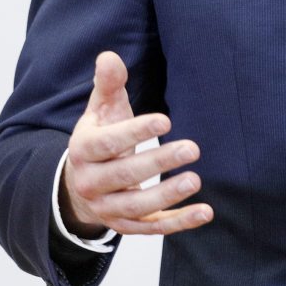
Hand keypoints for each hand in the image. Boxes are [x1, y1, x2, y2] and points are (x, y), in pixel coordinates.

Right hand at [59, 51, 213, 236]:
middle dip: (158, 163)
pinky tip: (205, 212)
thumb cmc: (100, 137)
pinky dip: (178, 223)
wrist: (80, 184)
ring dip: (167, 195)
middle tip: (192, 148)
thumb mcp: (101, 110)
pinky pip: (152, 227)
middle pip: (124, 175)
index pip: (107, 143)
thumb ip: (107, 84)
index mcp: (84, 150)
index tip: (166, 120)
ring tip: (196, 179)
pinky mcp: (126, 225)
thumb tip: (109, 57)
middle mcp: (91, 182)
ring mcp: (108, 207)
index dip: (135, 132)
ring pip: (137, 206)